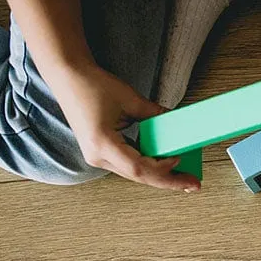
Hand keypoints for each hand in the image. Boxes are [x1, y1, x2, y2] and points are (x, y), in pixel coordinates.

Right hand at [54, 63, 200, 191]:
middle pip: (139, 176)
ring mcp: (97, 156)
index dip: (163, 169)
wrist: (67, 76)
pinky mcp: (100, 152)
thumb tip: (179, 125)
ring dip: (160, 174)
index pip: (139, 168)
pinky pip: (129, 164)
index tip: (181, 160)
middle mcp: (97, 156)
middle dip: (168, 181)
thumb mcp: (131, 100)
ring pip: (135, 173)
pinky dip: (149, 164)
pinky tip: (166, 164)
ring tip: (184, 177)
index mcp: (102, 144)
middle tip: (193, 184)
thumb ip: (156, 115)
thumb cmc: (92, 85)